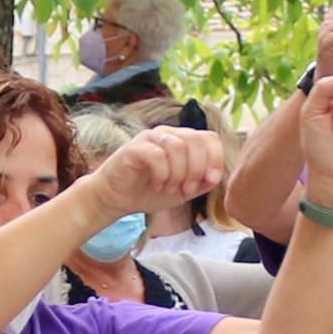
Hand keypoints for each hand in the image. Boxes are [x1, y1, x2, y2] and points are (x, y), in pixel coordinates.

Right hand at [84, 122, 225, 236]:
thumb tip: (215, 175)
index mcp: (182, 141)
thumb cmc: (149, 192)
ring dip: (179, 173)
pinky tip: (158, 185)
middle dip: (198, 169)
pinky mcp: (135, 148)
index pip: (209, 138)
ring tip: (170, 188)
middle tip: (187, 189)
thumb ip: (202, 183)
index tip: (209, 181)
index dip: (215, 159)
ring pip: (178, 146)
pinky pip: (158, 155)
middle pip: (196, 139)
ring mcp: (150, 138)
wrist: (116, 199)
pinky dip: (163, 174)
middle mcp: (168, 134)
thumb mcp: (183, 192)